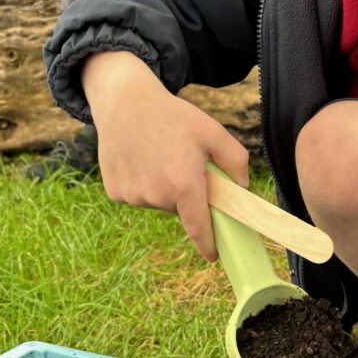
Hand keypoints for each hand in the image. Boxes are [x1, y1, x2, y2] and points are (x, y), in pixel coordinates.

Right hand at [82, 51, 249, 259]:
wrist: (124, 101)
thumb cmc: (174, 116)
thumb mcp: (213, 132)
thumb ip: (236, 161)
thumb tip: (242, 189)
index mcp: (183, 184)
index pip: (199, 227)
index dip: (208, 244)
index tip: (214, 255)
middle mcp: (156, 195)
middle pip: (180, 208)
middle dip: (186, 194)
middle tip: (182, 164)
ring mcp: (132, 196)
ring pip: (158, 203)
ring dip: (163, 189)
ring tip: (158, 157)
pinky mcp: (115, 192)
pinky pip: (138, 196)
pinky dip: (142, 184)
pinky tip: (140, 159)